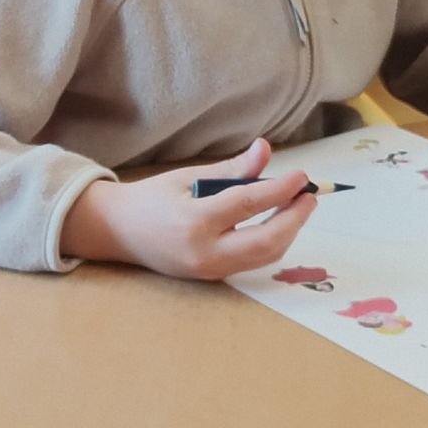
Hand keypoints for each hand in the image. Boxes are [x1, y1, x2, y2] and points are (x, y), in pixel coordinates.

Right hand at [59, 139, 317, 281]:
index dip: (280, 189)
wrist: (118, 232)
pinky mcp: (213, 277)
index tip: (301, 177)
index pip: (249, 203)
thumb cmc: (152, 199)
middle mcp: (204, 252)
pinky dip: (271, 242)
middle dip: (294, 219)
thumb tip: (265, 150)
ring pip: (264, 256)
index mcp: (194, 221)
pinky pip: (252, 261)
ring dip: (288, 232)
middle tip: (309, 197)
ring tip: (298, 207)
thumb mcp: (188, 176)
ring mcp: (210, 270)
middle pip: (266, 241)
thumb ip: (231, 169)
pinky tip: (277, 222)